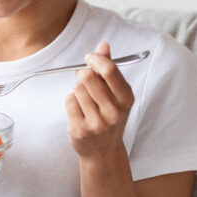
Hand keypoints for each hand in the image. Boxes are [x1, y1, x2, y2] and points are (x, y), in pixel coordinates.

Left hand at [64, 41, 135, 161]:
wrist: (103, 152)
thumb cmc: (109, 116)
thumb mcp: (116, 94)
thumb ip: (109, 69)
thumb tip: (103, 44)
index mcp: (126, 100)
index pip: (109, 70)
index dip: (96, 59)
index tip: (90, 58)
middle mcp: (114, 112)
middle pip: (88, 77)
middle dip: (83, 74)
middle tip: (84, 77)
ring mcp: (97, 123)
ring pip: (77, 89)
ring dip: (77, 89)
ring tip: (85, 99)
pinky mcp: (81, 129)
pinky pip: (69, 101)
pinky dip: (71, 101)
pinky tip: (79, 111)